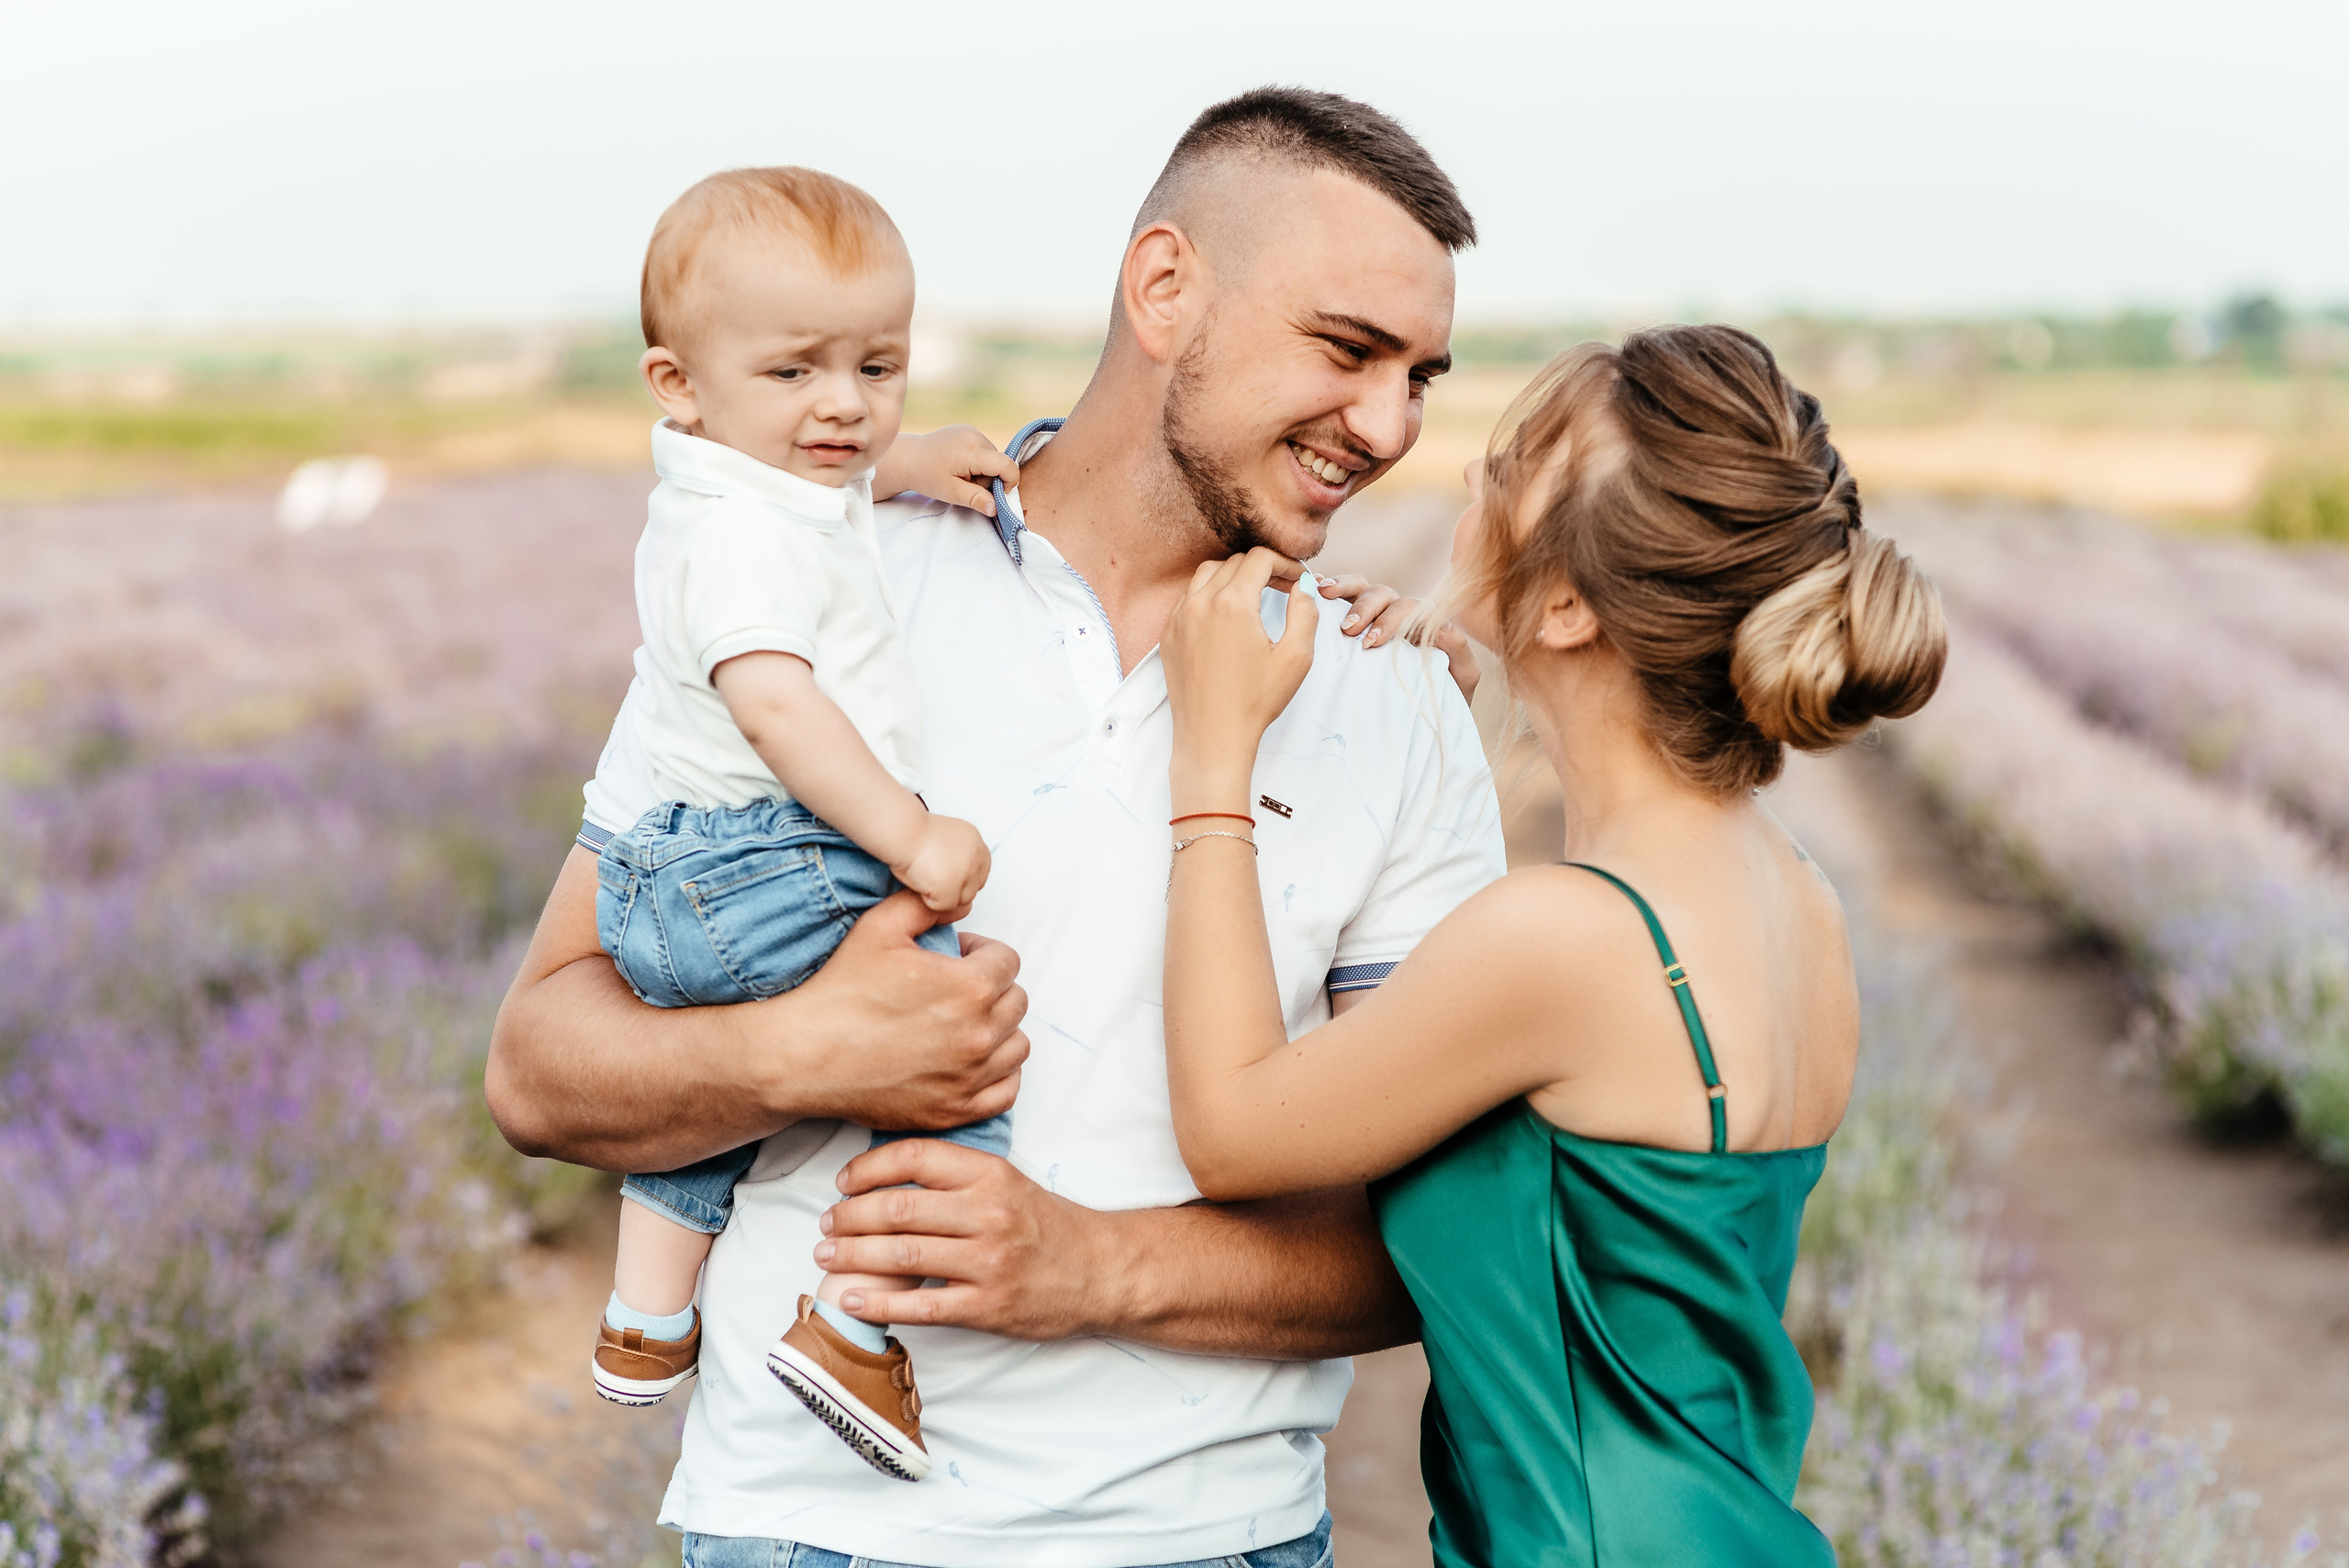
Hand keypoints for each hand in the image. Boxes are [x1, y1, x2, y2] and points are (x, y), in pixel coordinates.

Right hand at [789, 891, 1026, 1130]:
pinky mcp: (955, 1110)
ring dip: (1000, 1030)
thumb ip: (928, 904)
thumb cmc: (840, 993)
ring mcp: (969, 1077)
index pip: (1008, 961)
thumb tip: (962, 904)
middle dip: (992, 988)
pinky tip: (973, 1061)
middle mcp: (978, 1034)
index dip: (982, 953)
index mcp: (969, 987)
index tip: (960, 958)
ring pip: (1017, 1046)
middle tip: (958, 989)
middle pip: (1016, 1002)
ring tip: (966, 1023)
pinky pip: (1006, 1091)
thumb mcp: (880, 927)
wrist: (806, 1055)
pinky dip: (998, 1074)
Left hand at [814, 1140, 1112, 1339]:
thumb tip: (888, 1172)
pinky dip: (878, 1303)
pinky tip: (851, 1299)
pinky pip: (920, 1305)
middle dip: (848, 1216)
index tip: (843, 1181)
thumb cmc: (1046, 1225)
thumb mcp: (1008, 1182)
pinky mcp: (987, 1307)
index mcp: (991, 1175)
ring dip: (852, 1256)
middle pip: (897, 1209)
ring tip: (826, 1255)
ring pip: (900, 1255)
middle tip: (826, 1222)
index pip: (914, 1158)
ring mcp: (988, 1263)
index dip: (868, 1168)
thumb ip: (956, 1175)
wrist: (1100, 1271)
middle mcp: (988, 1214)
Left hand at [874, 425, 1018, 516]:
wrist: (908, 458)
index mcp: (972, 451)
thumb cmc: (927, 477)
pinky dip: (977, 460)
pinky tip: (958, 463)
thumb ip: (975, 499)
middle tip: (964, 484)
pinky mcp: (967, 429)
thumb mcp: (950, 492)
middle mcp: (974, 435)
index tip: (996, 495)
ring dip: (982, 469)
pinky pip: (983, 448)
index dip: (1009, 482)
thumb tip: (996, 508)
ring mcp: (970, 430)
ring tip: (960, 473)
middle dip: (989, 478)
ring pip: (992, 456)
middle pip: (999, 462)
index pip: (1006, 465)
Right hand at [893, 812, 990, 911]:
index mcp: (976, 843)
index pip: (981, 872)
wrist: (903, 832)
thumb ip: (957, 855)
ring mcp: (965, 873)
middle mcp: (975, 857)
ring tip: (925, 879)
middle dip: (954, 889)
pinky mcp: (950, 888)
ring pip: (961, 901)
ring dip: (943, 896)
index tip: (948, 878)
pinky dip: (929, 900)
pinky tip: (920, 883)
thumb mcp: (946, 838)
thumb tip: (956, 873)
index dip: (963, 879)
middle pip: (973, 888)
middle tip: (933, 880)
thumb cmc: (913, 834)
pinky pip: (943, 907)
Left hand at [1161, 547, 1317, 813]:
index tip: (1298, 579)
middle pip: (1234, 562)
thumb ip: (1305, 612)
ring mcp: (1179, 619)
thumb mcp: (1295, 657)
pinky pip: (1188, 598)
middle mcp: (1200, 603)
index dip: (1285, 562)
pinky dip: (1209, 594)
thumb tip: (1303, 585)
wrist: (1212, 738)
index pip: (1260, 558)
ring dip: (1234, 576)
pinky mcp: (1169, 635)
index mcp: (1232, 604)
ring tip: (1255, 595)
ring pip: (1207, 574)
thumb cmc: (1255, 702)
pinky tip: (1227, 616)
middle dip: (1263, 568)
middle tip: (1284, 587)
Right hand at [1316, 573, 1480, 704]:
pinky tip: (1315, 588)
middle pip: (1382, 595)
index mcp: (1423, 622)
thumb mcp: (1462, 675)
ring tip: (1324, 596)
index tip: (1372, 642)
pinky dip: (1330, 587)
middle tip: (1349, 629)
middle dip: (1365, 608)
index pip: (1408, 607)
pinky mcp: (1354, 622)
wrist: (1429, 716)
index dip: (1389, 619)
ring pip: (1362, 588)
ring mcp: (1375, 616)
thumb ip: (1458, 649)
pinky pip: (1342, 596)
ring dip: (1344, 590)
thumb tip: (1441, 626)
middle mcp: (1399, 614)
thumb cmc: (1446, 694)